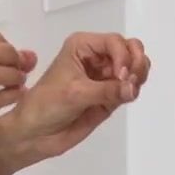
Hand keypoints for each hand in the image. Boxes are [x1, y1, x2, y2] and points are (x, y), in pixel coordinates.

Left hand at [1, 32, 150, 160]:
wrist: (35, 133)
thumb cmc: (46, 105)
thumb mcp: (75, 93)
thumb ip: (107, 90)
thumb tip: (133, 88)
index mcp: (82, 46)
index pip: (115, 41)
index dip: (123, 55)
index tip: (120, 75)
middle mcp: (96, 57)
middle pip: (130, 48)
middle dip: (136, 62)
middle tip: (132, 80)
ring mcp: (105, 76)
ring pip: (135, 66)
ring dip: (139, 74)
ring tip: (130, 89)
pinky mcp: (111, 95)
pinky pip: (131, 86)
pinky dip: (135, 88)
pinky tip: (128, 96)